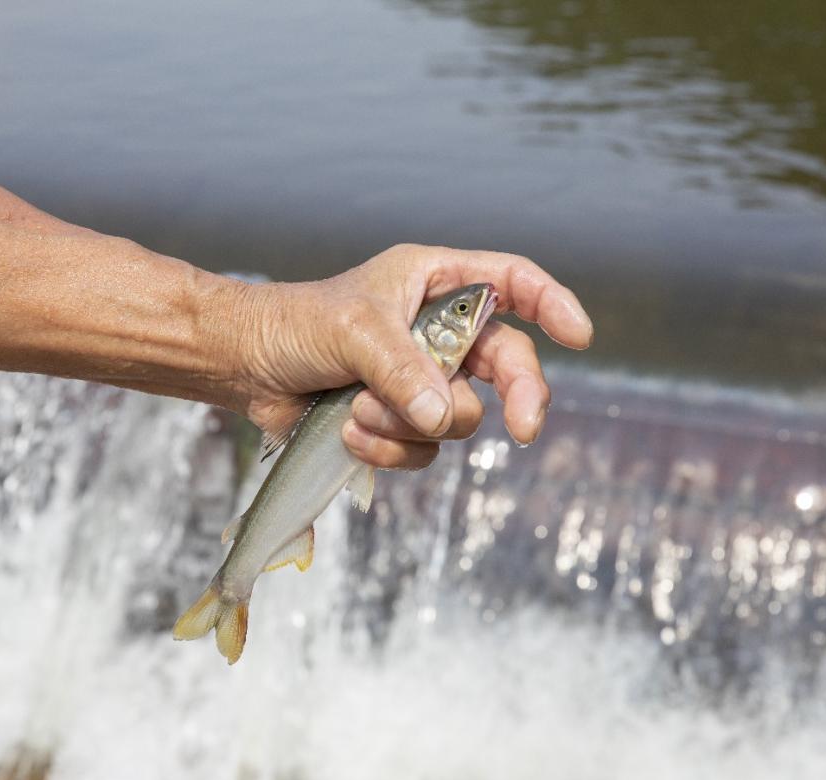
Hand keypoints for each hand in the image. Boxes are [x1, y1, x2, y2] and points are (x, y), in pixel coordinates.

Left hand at [233, 244, 593, 469]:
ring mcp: (422, 381)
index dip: (552, 304)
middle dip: (517, 397)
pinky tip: (349, 432)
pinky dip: (388, 449)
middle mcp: (439, 332)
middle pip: (508, 365)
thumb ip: (404, 370)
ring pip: (461, 417)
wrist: (245, 366)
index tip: (579, 337)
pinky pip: (423, 450)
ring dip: (411, 424)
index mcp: (435, 283)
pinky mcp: (399, 423)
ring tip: (360, 410)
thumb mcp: (354, 331)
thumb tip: (443, 416)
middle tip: (524, 429)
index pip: (512, 283)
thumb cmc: (296, 324)